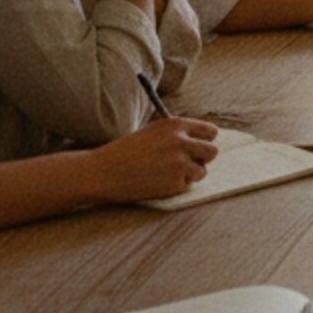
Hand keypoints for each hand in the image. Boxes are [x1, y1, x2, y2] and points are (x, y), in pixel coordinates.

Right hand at [89, 117, 218, 202]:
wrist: (99, 173)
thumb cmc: (125, 152)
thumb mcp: (153, 133)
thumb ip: (178, 135)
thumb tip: (205, 143)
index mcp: (176, 125)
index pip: (210, 132)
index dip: (205, 141)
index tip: (198, 147)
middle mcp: (181, 142)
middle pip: (212, 152)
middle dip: (202, 159)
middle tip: (186, 164)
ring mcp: (180, 163)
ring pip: (202, 171)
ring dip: (189, 174)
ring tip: (165, 174)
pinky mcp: (175, 183)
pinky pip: (186, 186)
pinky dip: (175, 187)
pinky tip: (156, 183)